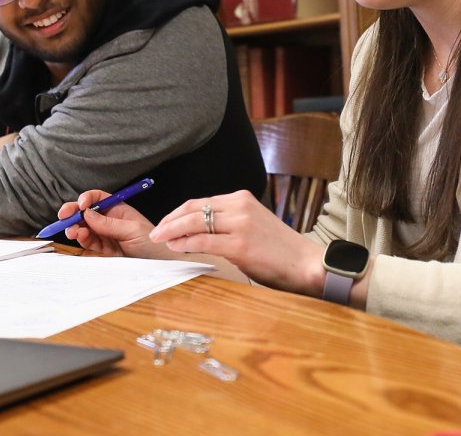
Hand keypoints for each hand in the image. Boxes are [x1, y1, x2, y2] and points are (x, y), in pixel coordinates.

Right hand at [57, 191, 173, 259]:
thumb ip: (109, 223)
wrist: (161, 265)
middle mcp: (110, 221)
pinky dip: (81, 239)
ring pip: (84, 228)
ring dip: (74, 227)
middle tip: (63, 216)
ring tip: (71, 230)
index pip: (99, 199)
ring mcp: (106, 235)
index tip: (81, 205)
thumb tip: (87, 214)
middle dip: (73, 212)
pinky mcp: (104, 250)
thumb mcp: (133, 230)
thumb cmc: (154, 244)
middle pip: (87, 213)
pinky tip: (79, 236)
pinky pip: (89, 242)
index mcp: (119, 210)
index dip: (87, 199)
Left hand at [148, 190, 324, 294]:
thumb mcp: (251, 224)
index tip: (164, 223)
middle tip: (155, 232)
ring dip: (173, 232)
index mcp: (241, 198)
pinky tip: (176, 248)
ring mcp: (240, 225)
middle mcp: (240, 206)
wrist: (305, 263)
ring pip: (195, 223)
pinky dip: (186, 244)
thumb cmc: (277, 249)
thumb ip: (227, 222)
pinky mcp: (240, 245)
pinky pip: (203, 241)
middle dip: (170, 221)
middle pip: (193, 209)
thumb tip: (194, 230)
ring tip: (160, 240)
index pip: (200, 201)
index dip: (177, 212)